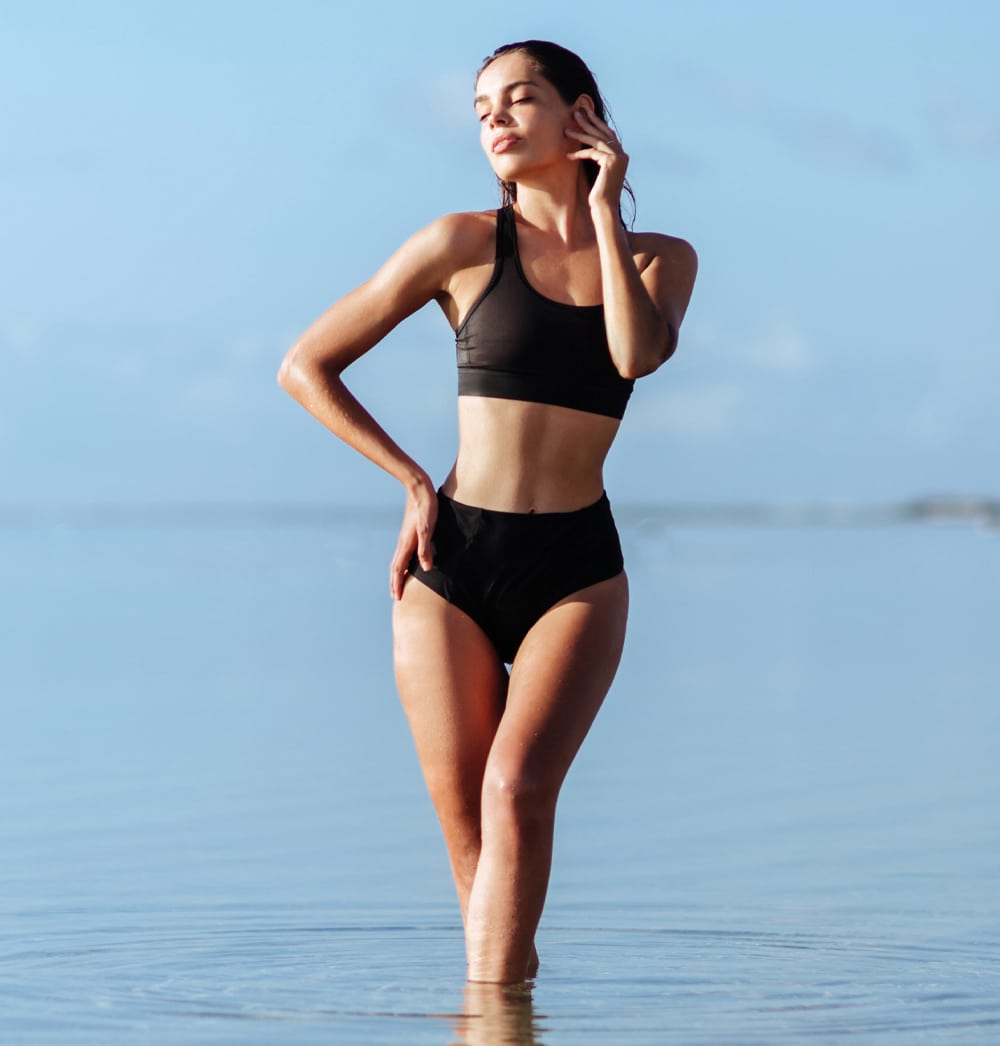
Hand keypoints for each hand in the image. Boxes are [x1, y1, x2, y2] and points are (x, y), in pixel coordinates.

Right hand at [389, 476, 437, 600]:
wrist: (418, 488)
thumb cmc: (426, 507)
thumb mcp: (428, 528)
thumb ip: (426, 548)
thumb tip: (426, 569)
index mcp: (406, 543)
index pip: (399, 569)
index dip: (398, 584)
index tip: (397, 598)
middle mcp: (403, 542)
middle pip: (396, 567)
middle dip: (395, 582)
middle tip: (395, 597)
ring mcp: (405, 537)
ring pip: (399, 560)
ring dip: (398, 574)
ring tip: (399, 583)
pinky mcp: (410, 532)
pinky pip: (404, 553)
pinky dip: (403, 563)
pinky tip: (410, 563)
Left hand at [564, 101, 628, 213]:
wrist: (605, 208)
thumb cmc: (600, 195)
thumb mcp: (601, 173)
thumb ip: (601, 159)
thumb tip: (592, 149)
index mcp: (622, 156)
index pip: (608, 135)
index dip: (597, 124)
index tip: (587, 115)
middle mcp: (622, 155)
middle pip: (603, 133)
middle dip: (589, 121)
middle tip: (577, 112)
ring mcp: (618, 157)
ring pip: (596, 140)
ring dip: (580, 134)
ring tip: (567, 129)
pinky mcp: (610, 162)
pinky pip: (591, 153)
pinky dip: (579, 153)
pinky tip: (568, 155)